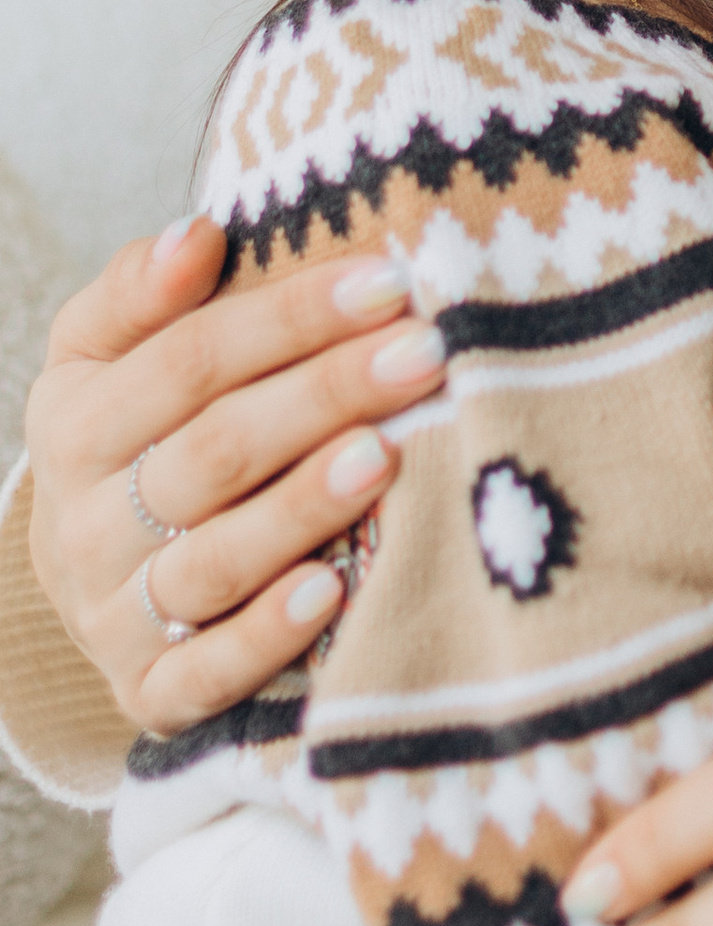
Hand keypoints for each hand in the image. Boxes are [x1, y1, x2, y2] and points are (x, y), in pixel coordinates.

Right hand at [23, 219, 437, 735]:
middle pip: (213, 453)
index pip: (187, 360)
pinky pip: (204, 673)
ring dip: (302, 508)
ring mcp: (113, 613)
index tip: (389, 282)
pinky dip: (265, 634)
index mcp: (75, 422)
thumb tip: (198, 234)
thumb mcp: (110, 354)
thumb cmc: (138, 435)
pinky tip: (331, 593)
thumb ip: (142, 290)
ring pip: (212, 559)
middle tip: (422, 356)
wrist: (92, 574)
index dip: (289, 318)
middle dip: (324, 396)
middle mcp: (85, 522)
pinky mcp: (148, 691)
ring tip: (385, 456)